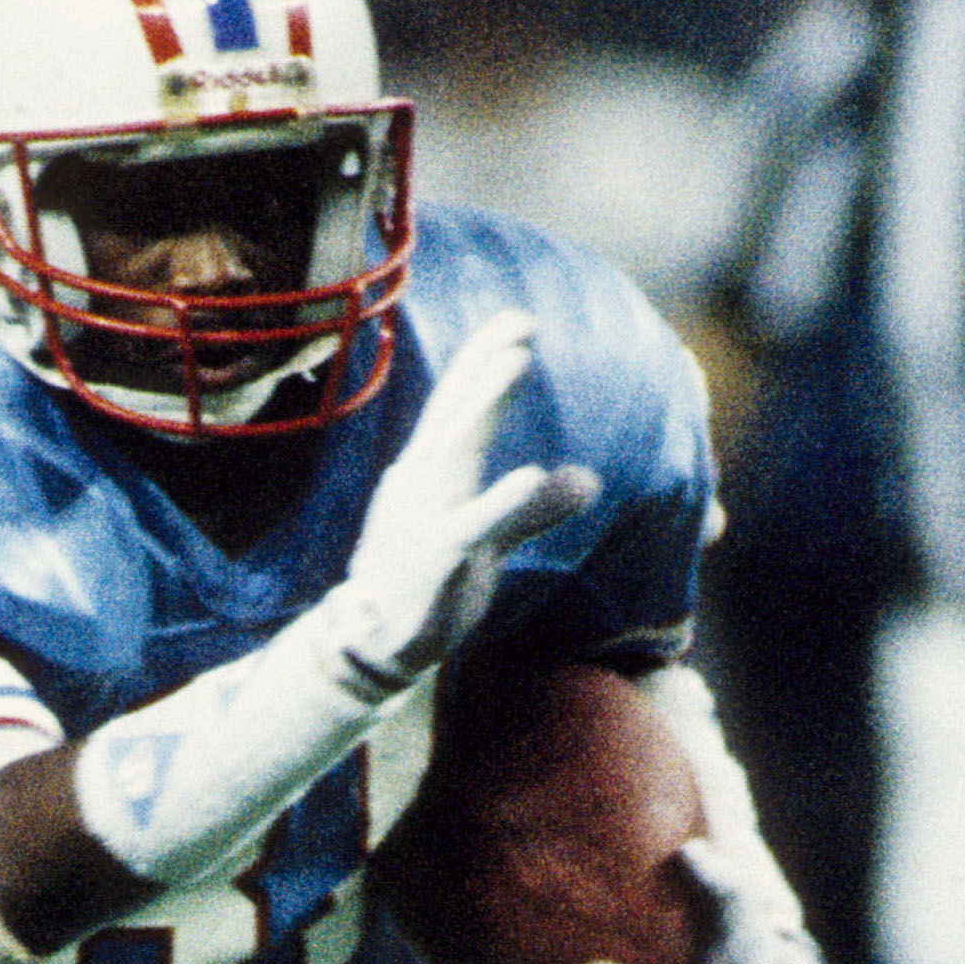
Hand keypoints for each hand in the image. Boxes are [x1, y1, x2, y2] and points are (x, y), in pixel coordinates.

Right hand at [317, 313, 594, 698]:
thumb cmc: (428, 583)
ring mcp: (423, 517)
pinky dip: (500, 500)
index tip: (516, 321)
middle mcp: (419, 483)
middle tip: (522, 323)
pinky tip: (528, 476)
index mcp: (427, 472)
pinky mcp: (435, 558)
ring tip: (517, 362)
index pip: (455, 406)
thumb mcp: (487, 538)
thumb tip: (589, 479)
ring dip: (485, 402)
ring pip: (456, 450)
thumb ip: (533, 509)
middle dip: (485, 364)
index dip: (482, 361)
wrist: (374, 642)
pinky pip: (470, 525)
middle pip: (455, 412)